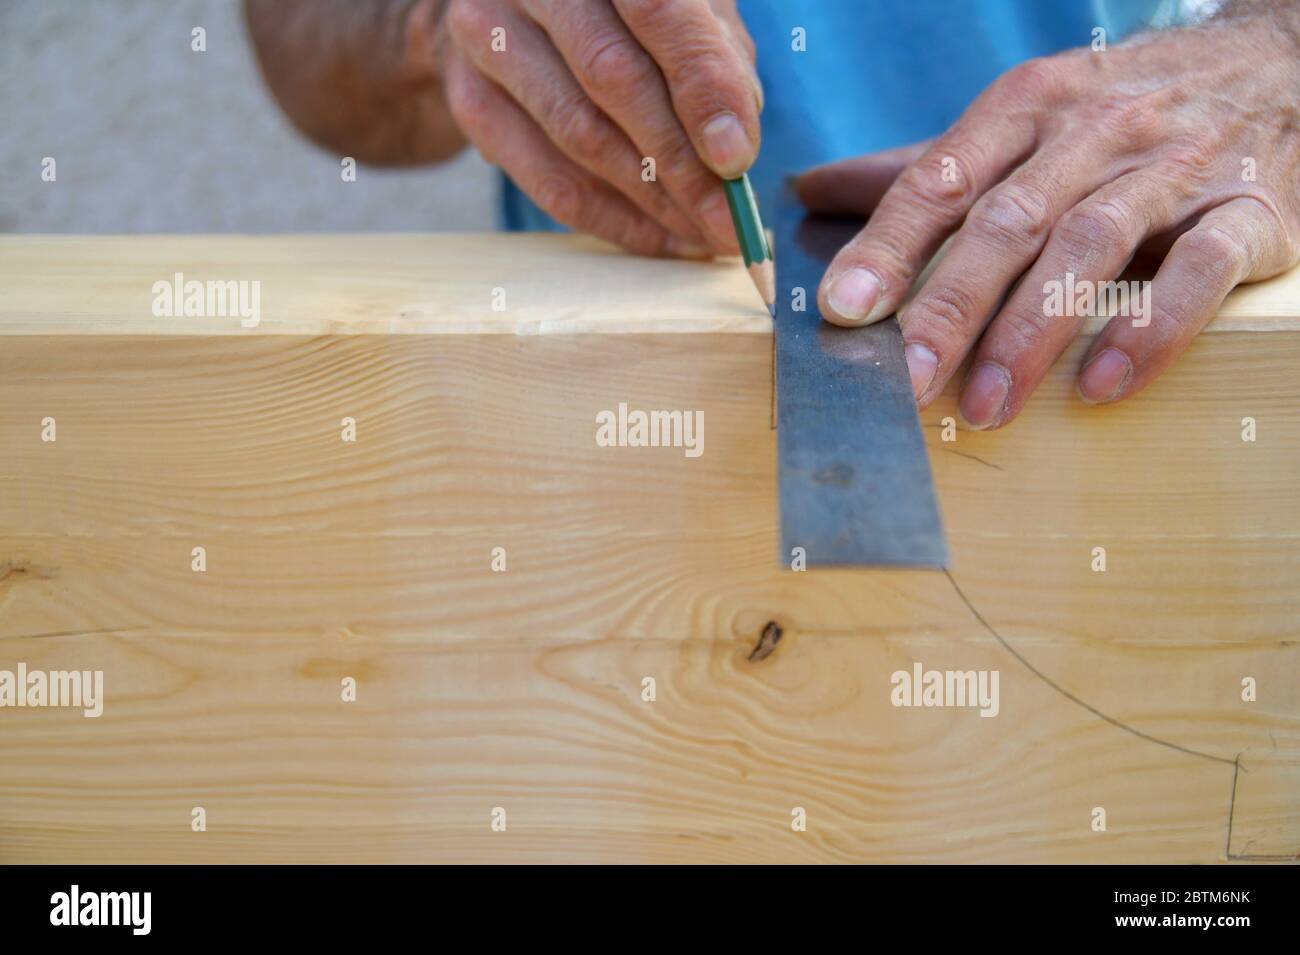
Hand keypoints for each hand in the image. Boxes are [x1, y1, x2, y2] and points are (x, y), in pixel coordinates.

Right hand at [429, 0, 761, 256]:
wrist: (514, 9)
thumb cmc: (625, 13)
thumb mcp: (685, 10)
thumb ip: (715, 60)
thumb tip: (734, 147)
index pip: (658, 12)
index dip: (701, 89)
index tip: (736, 161)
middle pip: (613, 80)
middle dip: (681, 164)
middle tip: (727, 222)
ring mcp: (488, 36)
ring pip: (578, 135)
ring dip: (650, 200)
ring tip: (702, 234)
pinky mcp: (470, 98)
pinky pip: (546, 180)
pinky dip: (611, 220)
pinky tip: (658, 238)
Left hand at [797, 10, 1299, 427]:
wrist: (1275, 61)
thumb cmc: (1116, 113)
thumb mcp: (1020, 121)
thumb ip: (923, 169)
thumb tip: (811, 190)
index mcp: (1024, 107)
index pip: (941, 179)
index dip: (888, 247)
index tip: (843, 310)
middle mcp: (1092, 132)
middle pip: (1007, 222)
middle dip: (950, 306)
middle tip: (907, 383)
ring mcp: (1173, 168)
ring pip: (1091, 246)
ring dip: (1033, 332)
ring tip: (988, 406)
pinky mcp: (1252, 209)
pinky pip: (1200, 268)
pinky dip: (1151, 327)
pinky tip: (1104, 386)